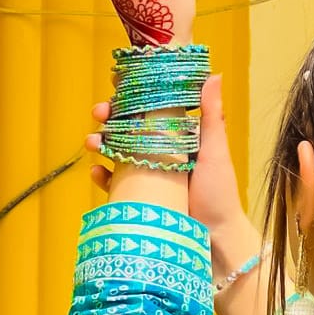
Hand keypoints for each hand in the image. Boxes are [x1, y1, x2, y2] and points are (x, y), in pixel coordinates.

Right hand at [86, 75, 247, 234]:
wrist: (216, 240)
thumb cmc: (220, 195)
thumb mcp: (215, 153)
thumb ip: (211, 117)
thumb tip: (213, 74)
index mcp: (178, 137)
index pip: (150, 107)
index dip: (131, 93)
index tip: (115, 80)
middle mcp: (161, 152)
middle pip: (128, 126)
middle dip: (109, 116)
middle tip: (99, 112)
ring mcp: (149, 175)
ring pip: (117, 151)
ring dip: (101, 142)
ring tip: (93, 144)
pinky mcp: (140, 198)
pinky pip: (115, 183)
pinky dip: (103, 176)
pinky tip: (98, 172)